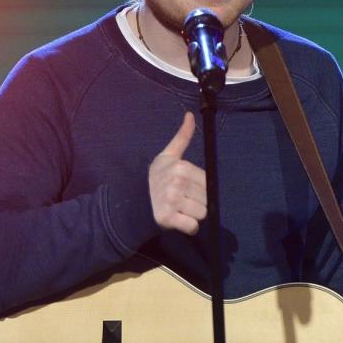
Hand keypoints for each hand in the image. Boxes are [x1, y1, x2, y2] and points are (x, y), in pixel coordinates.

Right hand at [148, 113, 206, 234]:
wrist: (134, 200)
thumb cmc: (155, 178)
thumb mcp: (168, 156)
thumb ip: (182, 137)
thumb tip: (190, 115)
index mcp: (182, 167)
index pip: (209, 185)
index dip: (199, 190)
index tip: (186, 189)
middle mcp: (177, 183)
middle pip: (207, 200)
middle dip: (197, 203)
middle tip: (181, 201)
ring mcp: (171, 201)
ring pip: (202, 215)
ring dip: (193, 216)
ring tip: (179, 210)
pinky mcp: (166, 218)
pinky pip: (192, 227)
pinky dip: (188, 228)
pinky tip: (177, 220)